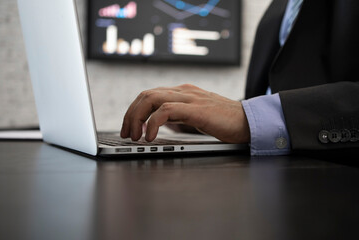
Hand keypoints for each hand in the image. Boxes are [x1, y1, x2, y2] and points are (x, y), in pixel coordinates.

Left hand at [121, 84, 249, 142]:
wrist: (248, 121)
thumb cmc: (223, 121)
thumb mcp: (194, 116)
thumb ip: (177, 115)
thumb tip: (158, 124)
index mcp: (182, 92)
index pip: (149, 95)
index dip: (133, 111)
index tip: (128, 128)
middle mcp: (183, 91)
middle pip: (145, 95)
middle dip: (130, 114)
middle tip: (126, 134)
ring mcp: (189, 98)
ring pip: (151, 99)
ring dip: (137, 118)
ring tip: (135, 136)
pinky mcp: (196, 109)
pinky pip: (166, 111)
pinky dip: (153, 123)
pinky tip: (150, 137)